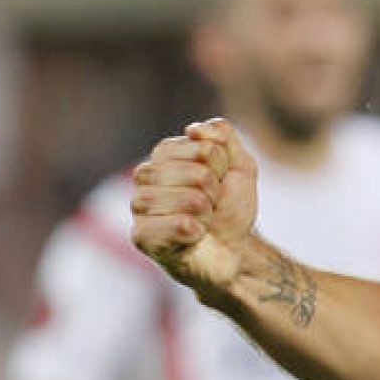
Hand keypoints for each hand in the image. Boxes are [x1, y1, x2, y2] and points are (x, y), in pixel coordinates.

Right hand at [131, 118, 258, 298]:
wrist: (231, 249)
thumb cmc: (229, 208)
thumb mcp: (240, 166)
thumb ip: (224, 138)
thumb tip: (194, 129)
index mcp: (166, 153)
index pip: (204, 147)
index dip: (222, 166)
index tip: (219, 180)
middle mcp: (146, 175)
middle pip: (197, 172)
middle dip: (216, 191)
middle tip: (210, 204)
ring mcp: (140, 205)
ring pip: (190, 199)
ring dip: (207, 213)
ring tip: (201, 220)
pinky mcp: (141, 235)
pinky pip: (180, 225)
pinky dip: (197, 232)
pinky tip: (191, 236)